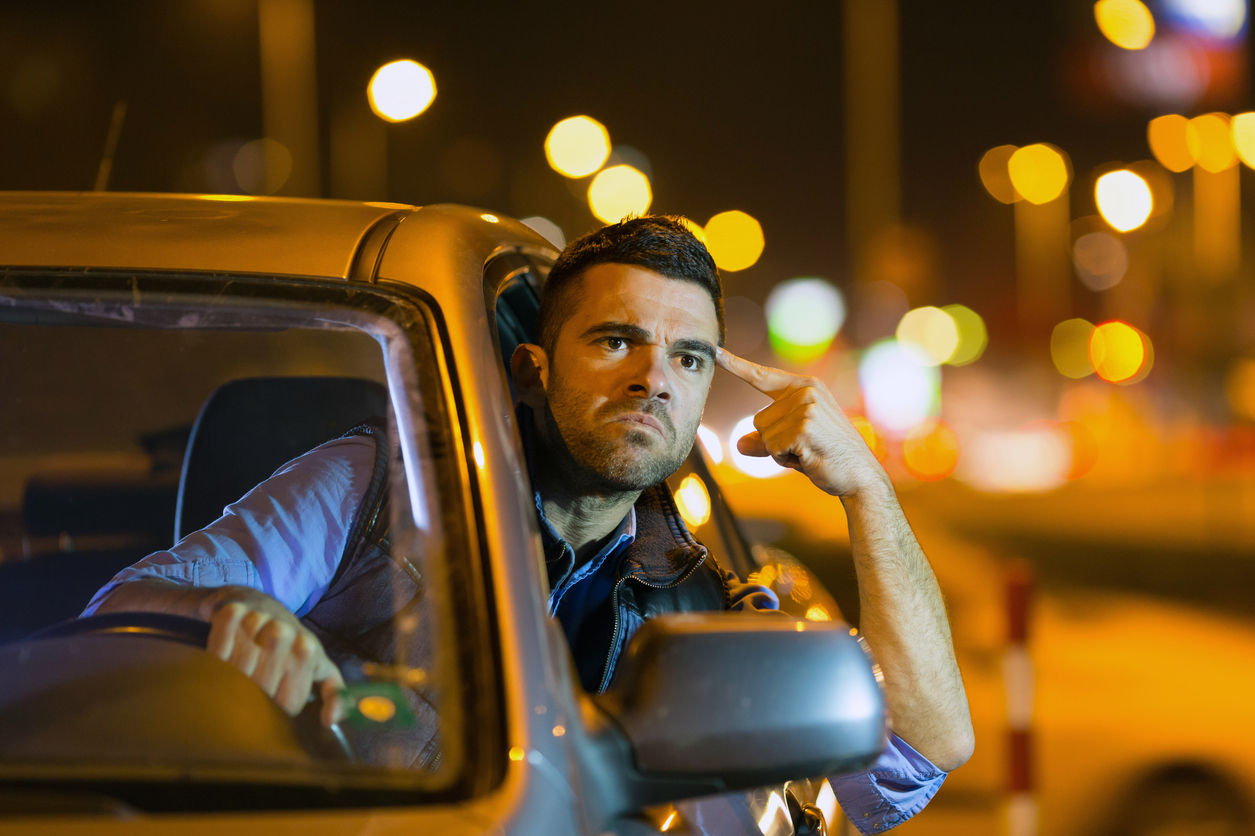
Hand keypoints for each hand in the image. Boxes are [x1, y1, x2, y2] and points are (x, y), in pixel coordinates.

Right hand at [207, 598, 344, 726]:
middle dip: (254, 701)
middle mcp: (284, 633)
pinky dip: (216, 660)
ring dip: (232, 683)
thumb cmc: (291, 644)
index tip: (275, 703)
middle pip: (260, 692)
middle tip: (252, 691)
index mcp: (308, 650)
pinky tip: (224, 655)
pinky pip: (217, 653)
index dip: (279, 712)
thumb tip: (330, 721)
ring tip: (238, 673)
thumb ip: (332, 693)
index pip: (287, 704)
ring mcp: (257, 621)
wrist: (259, 604)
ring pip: (236, 675)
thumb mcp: (318, 665)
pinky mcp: (232, 613)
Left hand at [717, 347, 889, 497]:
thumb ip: (765, 440)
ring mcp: (806, 407)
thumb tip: (739, 444)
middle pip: (759, 420)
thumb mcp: (792, 444)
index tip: (715, 351)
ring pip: (763, 435)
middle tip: (806, 448)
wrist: (860, 477)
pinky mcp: (804, 427)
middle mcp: (806, 391)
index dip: (736, 365)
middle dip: (775, 442)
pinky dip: (785, 460)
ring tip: (809, 453)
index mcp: (805, 387)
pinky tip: (809, 458)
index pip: (762, 376)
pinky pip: (772, 448)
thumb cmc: (827, 458)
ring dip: (780, 452)